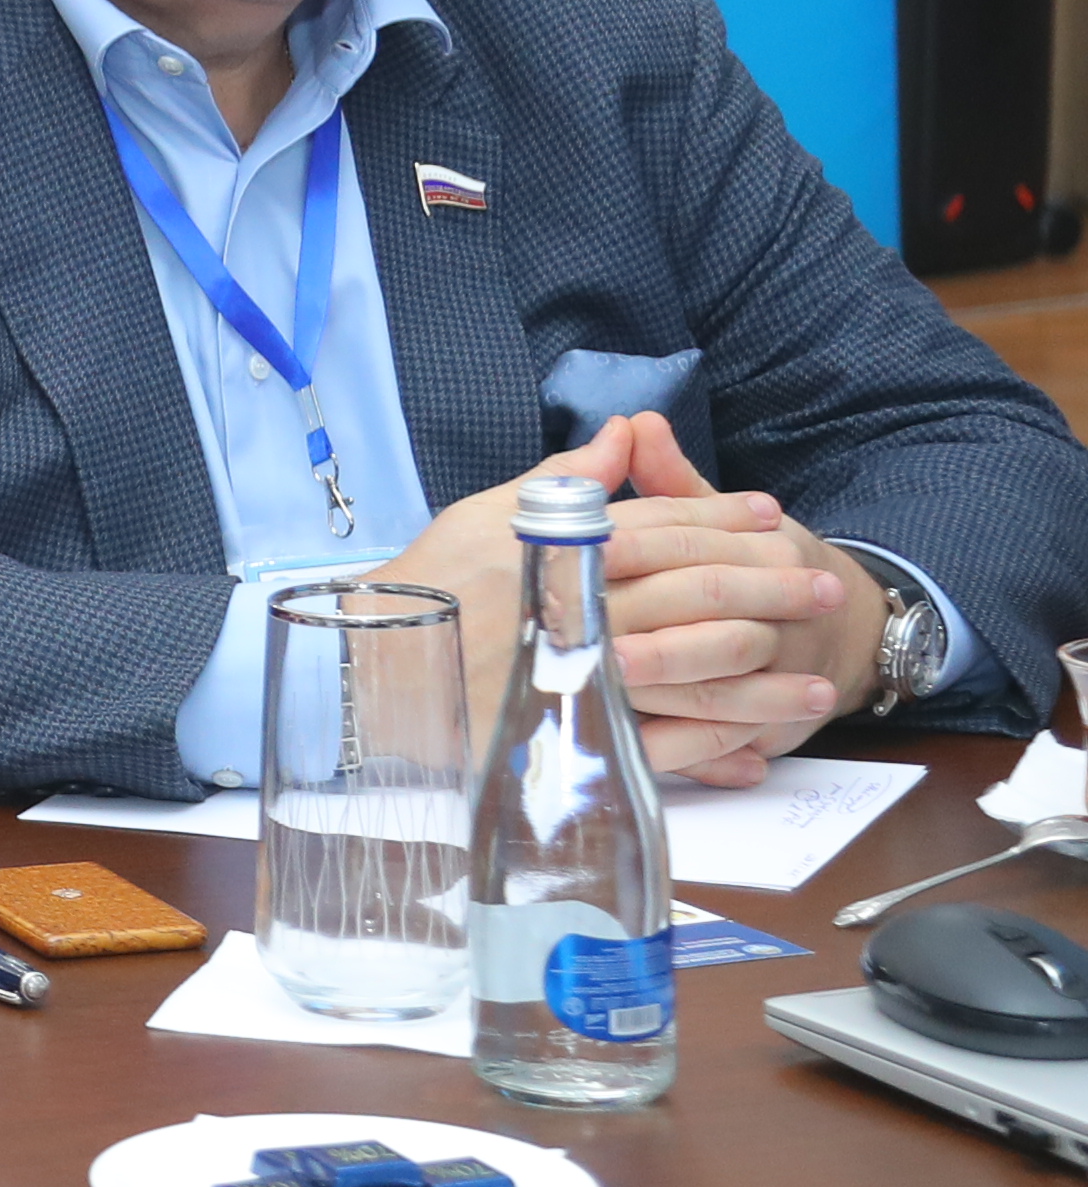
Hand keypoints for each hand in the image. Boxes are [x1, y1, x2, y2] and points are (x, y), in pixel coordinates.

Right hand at [369, 417, 869, 789]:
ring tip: (820, 685)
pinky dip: (714, 749)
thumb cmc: (423, 586)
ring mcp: (578, 676)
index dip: (722, 517)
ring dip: (765, 680)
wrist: (362, 670)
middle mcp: (576, 611)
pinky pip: (657, 744)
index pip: (660, 526)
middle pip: (693, 591)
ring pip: (693, 670)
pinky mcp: (567, 734)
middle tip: (824, 590)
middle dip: (768, 588)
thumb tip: (624, 435)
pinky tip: (758, 751)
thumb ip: (562, 480)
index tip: (772, 517)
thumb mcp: (482, 515)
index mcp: (559, 551)